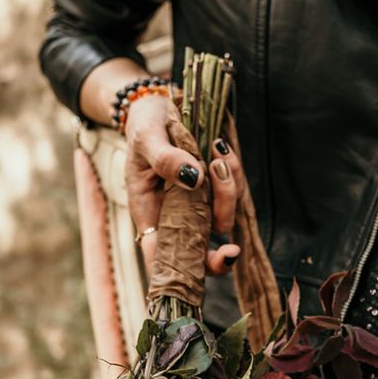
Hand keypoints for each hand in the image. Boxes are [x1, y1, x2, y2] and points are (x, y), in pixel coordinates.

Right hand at [124, 94, 243, 274]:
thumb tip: (193, 177)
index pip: (163, 257)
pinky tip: (222, 149)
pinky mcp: (214, 188)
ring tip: (217, 151)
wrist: (159, 106)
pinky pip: (232, 190)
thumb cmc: (144, 125)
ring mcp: (197, 203)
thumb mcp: (146, 138)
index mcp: (151, 214)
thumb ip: (165, 159)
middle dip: (221, 232)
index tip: (206, 270)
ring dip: (228, 187)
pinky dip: (233, 171)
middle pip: (203, 245)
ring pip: (223, 215)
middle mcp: (175, 215)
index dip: (185, 272)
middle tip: (229, 230)